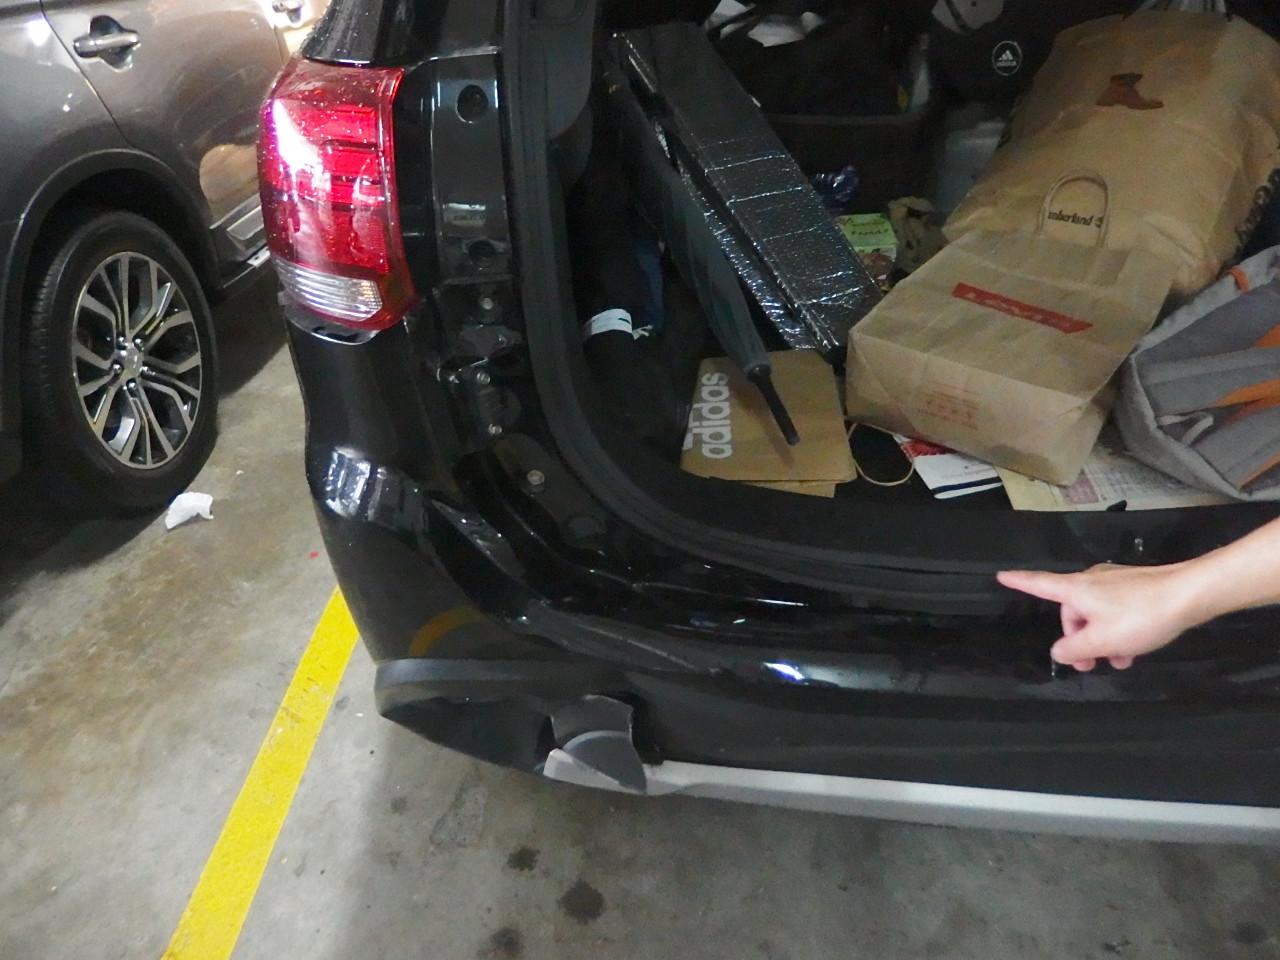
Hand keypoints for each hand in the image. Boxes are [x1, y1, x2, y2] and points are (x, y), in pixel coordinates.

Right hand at [996, 563, 1197, 671]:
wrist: (1188, 594)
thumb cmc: (1140, 616)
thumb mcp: (1102, 641)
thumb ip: (1074, 649)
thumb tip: (1059, 651)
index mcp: (1076, 590)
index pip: (1038, 584)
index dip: (1018, 582)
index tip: (1001, 576)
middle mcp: (1090, 581)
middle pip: (1072, 612)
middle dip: (1079, 639)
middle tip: (1093, 664)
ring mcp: (1113, 582)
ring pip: (1096, 614)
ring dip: (1102, 639)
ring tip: (1120, 661)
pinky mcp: (1134, 586)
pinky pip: (1115, 610)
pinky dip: (1118, 629)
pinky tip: (1133, 648)